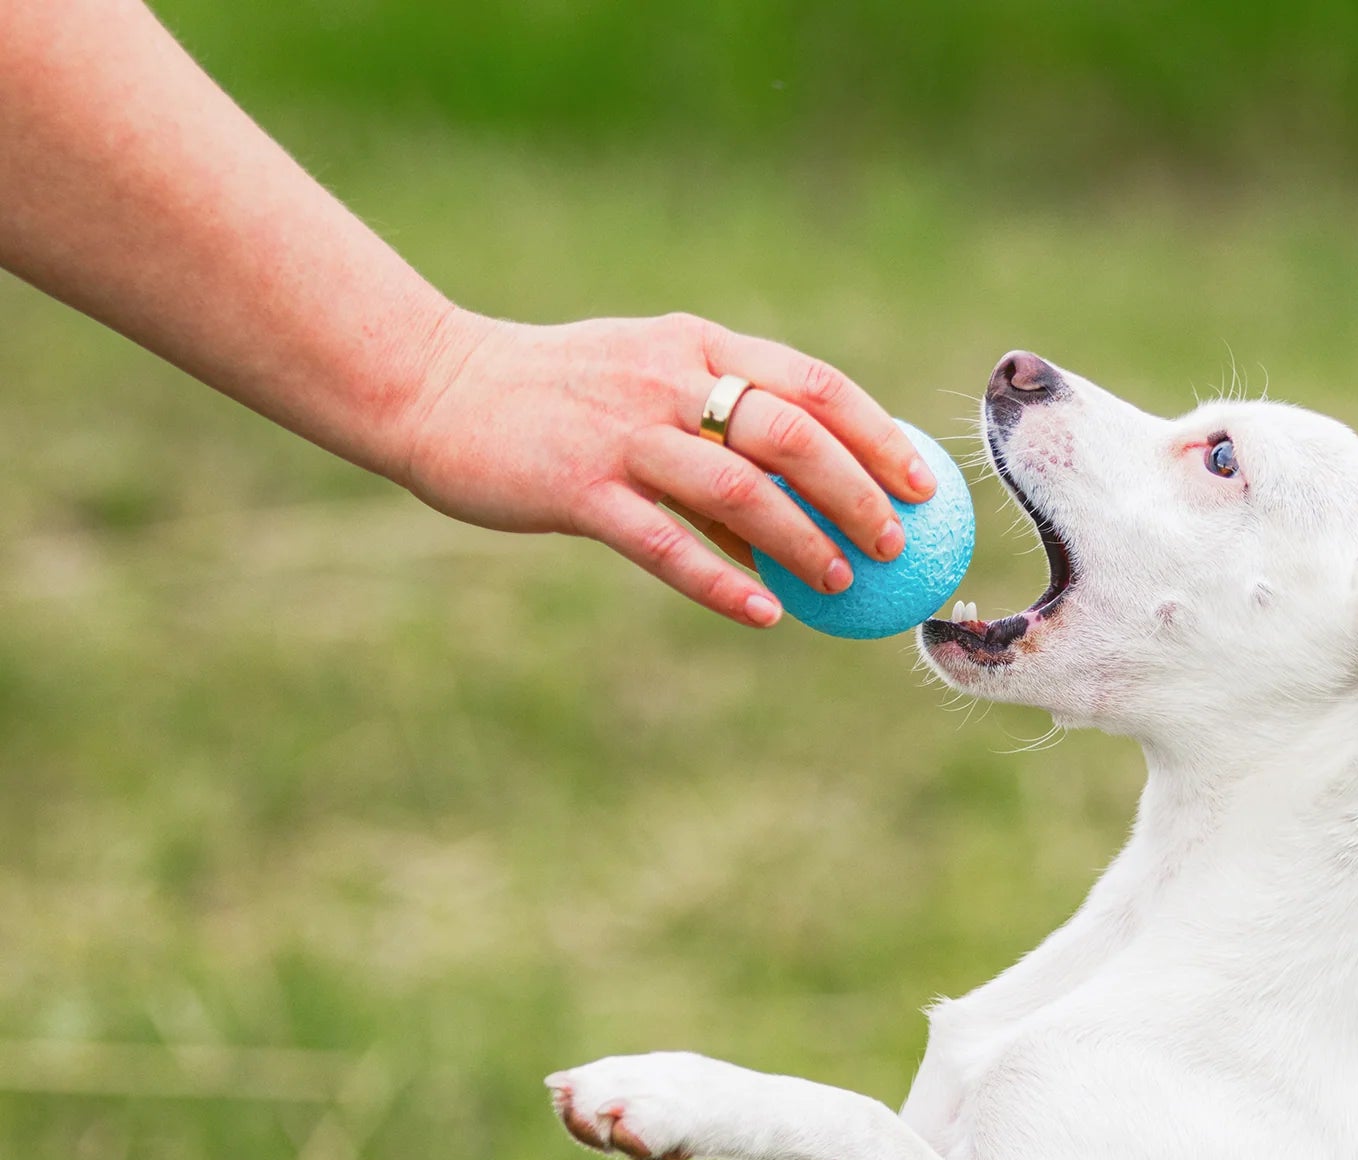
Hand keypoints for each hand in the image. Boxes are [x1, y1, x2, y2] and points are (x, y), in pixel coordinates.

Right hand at [395, 309, 937, 626]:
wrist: (434, 390)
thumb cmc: (552, 399)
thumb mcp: (644, 390)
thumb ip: (716, 439)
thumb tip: (790, 523)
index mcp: (695, 345)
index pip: (810, 382)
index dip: (876, 433)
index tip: (923, 480)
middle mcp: (668, 380)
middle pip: (792, 432)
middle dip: (858, 491)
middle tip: (897, 543)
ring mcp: (623, 433)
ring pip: (741, 489)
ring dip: (803, 541)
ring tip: (843, 585)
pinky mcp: (578, 488)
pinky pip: (666, 544)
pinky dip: (722, 582)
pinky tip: (766, 614)